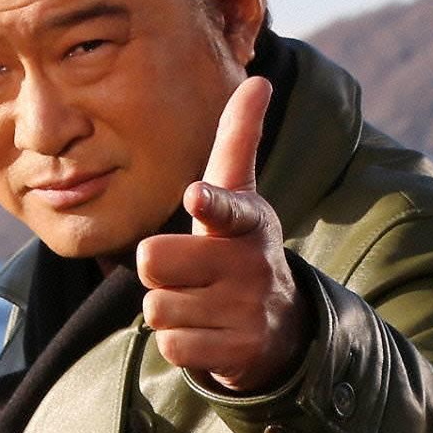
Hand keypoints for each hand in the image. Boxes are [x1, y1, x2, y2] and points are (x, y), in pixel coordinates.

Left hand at [135, 76, 301, 392]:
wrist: (280, 327)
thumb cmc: (240, 248)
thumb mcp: (243, 197)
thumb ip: (239, 141)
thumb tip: (258, 80)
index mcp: (247, 220)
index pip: (225, 207)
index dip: (209, 203)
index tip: (196, 196)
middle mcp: (251, 263)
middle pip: (153, 260)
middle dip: (158, 269)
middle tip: (189, 271)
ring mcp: (248, 310)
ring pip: (157, 307)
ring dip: (169, 309)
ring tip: (203, 303)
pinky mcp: (238, 352)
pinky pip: (170, 345)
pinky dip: (179, 344)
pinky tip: (207, 333)